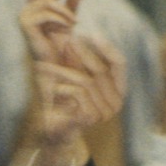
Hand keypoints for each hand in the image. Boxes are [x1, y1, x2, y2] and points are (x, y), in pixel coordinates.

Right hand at [17, 0, 84, 70]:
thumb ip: (73, 2)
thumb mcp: (69, 19)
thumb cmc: (59, 45)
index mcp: (36, 7)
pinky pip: (46, 14)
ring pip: (49, 2)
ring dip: (66, 11)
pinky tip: (69, 27)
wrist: (51, 66)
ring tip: (76, 22)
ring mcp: (25, 16)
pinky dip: (60, 19)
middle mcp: (28, 9)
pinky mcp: (25, 24)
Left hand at [26, 34, 125, 165]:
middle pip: (101, 70)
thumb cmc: (66, 101)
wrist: (56, 131)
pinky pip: (76, 93)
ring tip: (46, 67)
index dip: (106, 47)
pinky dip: (61, 88)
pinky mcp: (90, 118)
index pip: (119, 63)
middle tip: (66, 40)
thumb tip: (77, 35)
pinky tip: (52, 89)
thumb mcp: (75, 75)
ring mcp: (104, 113)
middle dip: (82, 53)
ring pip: (86, 81)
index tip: (90, 33)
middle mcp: (116, 103)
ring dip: (64, 71)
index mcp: (118, 91)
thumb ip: (80, 59)